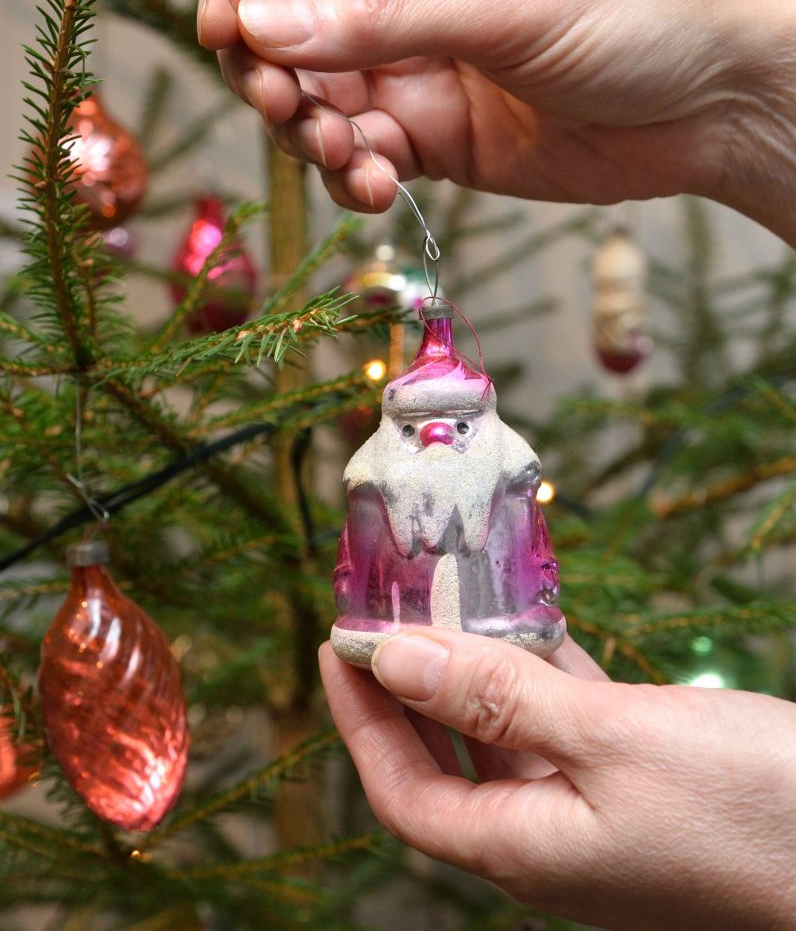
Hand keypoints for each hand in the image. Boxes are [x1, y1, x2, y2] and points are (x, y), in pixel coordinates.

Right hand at [199, 0, 795, 243]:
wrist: (710, 104)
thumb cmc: (635, 12)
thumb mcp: (506, 3)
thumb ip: (381, 18)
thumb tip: (262, 27)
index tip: (225, 30)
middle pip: (285, 25)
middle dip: (268, 70)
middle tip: (286, 107)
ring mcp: (415, 70)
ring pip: (316, 100)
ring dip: (310, 135)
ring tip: (350, 157)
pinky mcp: (434, 138)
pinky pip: (363, 157)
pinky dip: (354, 177)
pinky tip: (377, 187)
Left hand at [319, 630, 795, 930]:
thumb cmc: (749, 811)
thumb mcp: (610, 739)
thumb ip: (496, 699)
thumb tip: (394, 657)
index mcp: (522, 848)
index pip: (401, 789)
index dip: (360, 717)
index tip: (339, 642)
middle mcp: (546, 837)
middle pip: (444, 760)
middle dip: (406, 688)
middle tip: (383, 614)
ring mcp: (593, 811)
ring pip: (505, 734)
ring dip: (474, 672)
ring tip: (449, 603)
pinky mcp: (637, 781)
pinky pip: (562, 722)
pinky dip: (539, 673)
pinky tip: (534, 626)